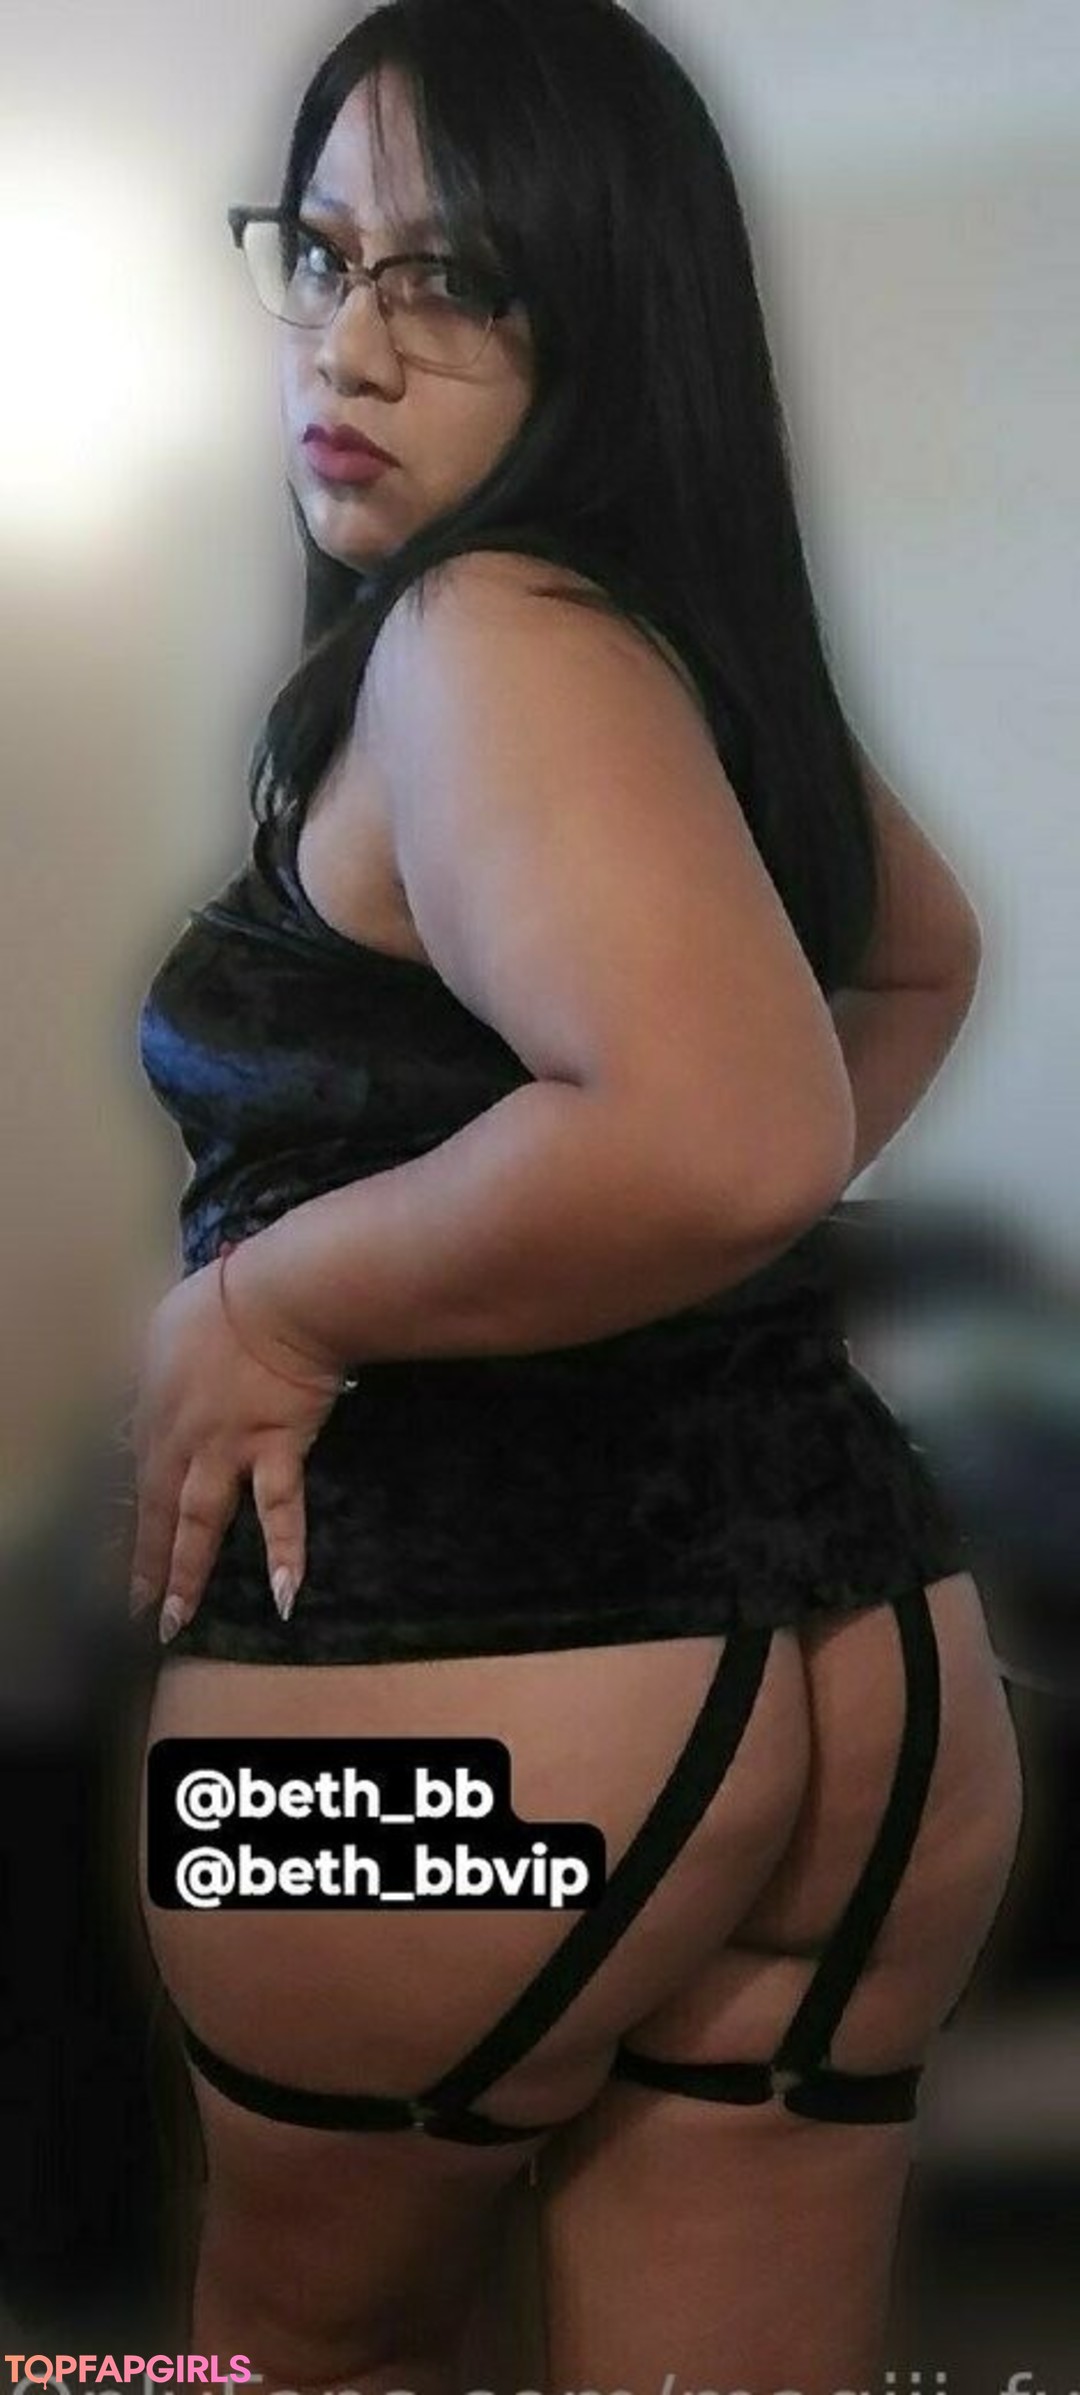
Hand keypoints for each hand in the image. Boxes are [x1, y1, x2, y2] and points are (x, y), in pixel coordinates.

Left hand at [128, 1249, 343, 1642]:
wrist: (275, 1298)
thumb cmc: (220, 1302)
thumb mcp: (166, 1332)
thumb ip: (163, 1371)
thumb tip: (166, 1387)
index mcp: (156, 1409)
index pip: (140, 1477)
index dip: (136, 1520)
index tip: (130, 1556)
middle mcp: (183, 1440)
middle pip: (160, 1510)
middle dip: (148, 1563)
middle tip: (139, 1609)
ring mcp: (228, 1449)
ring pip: (201, 1521)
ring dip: (188, 1572)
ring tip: (178, 1619)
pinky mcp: (276, 1449)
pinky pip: (280, 1508)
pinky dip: (285, 1551)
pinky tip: (287, 1596)